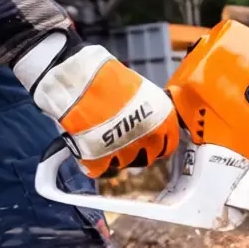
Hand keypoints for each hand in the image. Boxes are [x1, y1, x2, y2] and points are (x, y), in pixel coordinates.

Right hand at [13, 31, 178, 177]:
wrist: (79, 80)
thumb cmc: (108, 78)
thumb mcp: (141, 91)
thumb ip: (148, 112)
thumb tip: (146, 120)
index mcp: (164, 121)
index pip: (169, 145)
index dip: (156, 143)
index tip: (148, 140)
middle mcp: (150, 140)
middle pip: (147, 157)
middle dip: (135, 150)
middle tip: (120, 137)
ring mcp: (125, 153)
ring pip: (123, 163)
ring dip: (113, 153)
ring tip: (100, 135)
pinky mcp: (99, 161)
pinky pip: (99, 169)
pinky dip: (92, 161)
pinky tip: (87, 146)